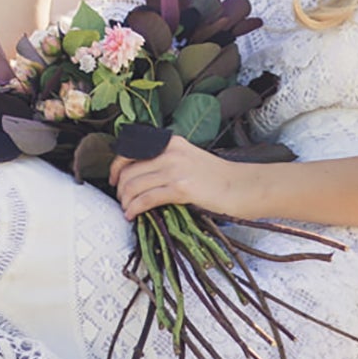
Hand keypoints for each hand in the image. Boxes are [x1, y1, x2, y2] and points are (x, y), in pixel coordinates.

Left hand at [109, 137, 237, 221]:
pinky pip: (146, 199)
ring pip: (134, 185)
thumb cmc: (218, 178)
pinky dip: (135, 208)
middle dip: (121, 189)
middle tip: (123, 202)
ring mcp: (175, 169)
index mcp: (170, 142)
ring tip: (127, 210)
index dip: (116, 168)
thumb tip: (142, 178)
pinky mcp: (180, 188)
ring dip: (125, 201)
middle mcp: (170, 152)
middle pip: (129, 171)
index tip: (114, 181)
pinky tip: (132, 216)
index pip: (130, 151)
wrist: (243, 186)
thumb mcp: (189, 159)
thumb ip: (167, 161)